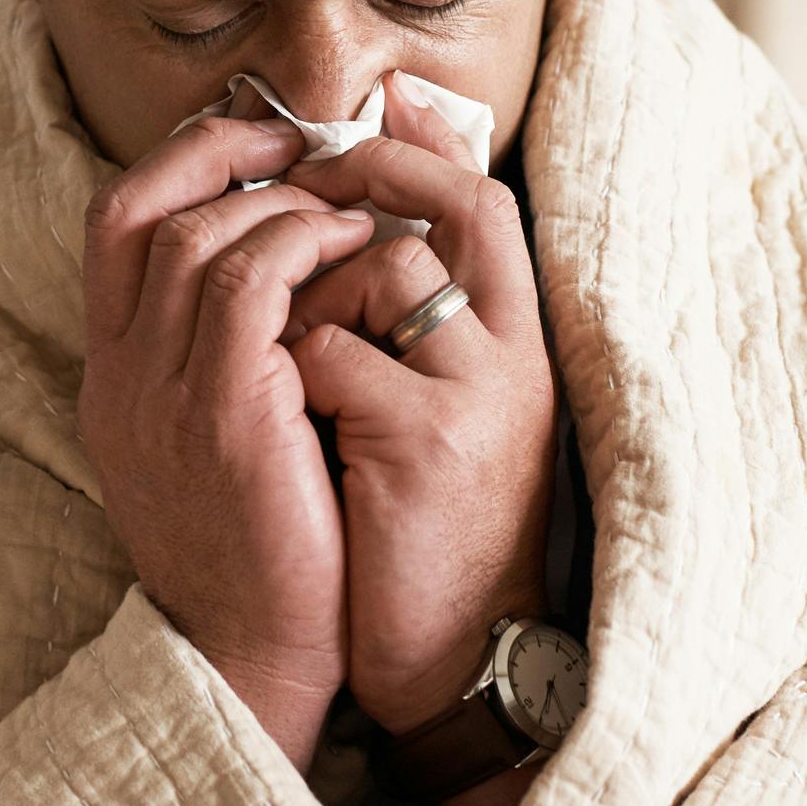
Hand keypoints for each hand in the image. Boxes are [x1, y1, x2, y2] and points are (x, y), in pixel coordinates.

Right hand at [79, 112, 383, 764]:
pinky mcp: (221, 412)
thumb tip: (282, 273)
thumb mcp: (217, 444)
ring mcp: (160, 392)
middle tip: (307, 144)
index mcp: (111, 378)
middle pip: (142, 209)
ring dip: (281, 200)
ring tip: (349, 202)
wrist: (256, 660)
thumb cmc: (264, 554)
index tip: (253, 142)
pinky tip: (359, 246)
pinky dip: (305, 242)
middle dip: (227, 154)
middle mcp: (118, 376)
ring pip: (199, 235)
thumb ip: (224, 360)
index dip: (178, 162)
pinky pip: (252, 280)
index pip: (112, 225)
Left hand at [279, 86, 560, 750]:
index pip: (484, 200)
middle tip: (289, 222)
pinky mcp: (427, 438)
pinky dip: (288, 376)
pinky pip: (328, 352)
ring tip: (286, 363)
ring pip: (381, 272)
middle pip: (448, 214)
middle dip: (355, 206)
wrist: (449, 659)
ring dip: (310, 304)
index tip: (342, 146)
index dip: (416, 155)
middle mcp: (515, 355)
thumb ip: (415, 328)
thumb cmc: (423, 532)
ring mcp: (476, 392)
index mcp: (520, 344)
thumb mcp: (443, 415)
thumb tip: (351, 228)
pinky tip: (286, 423)